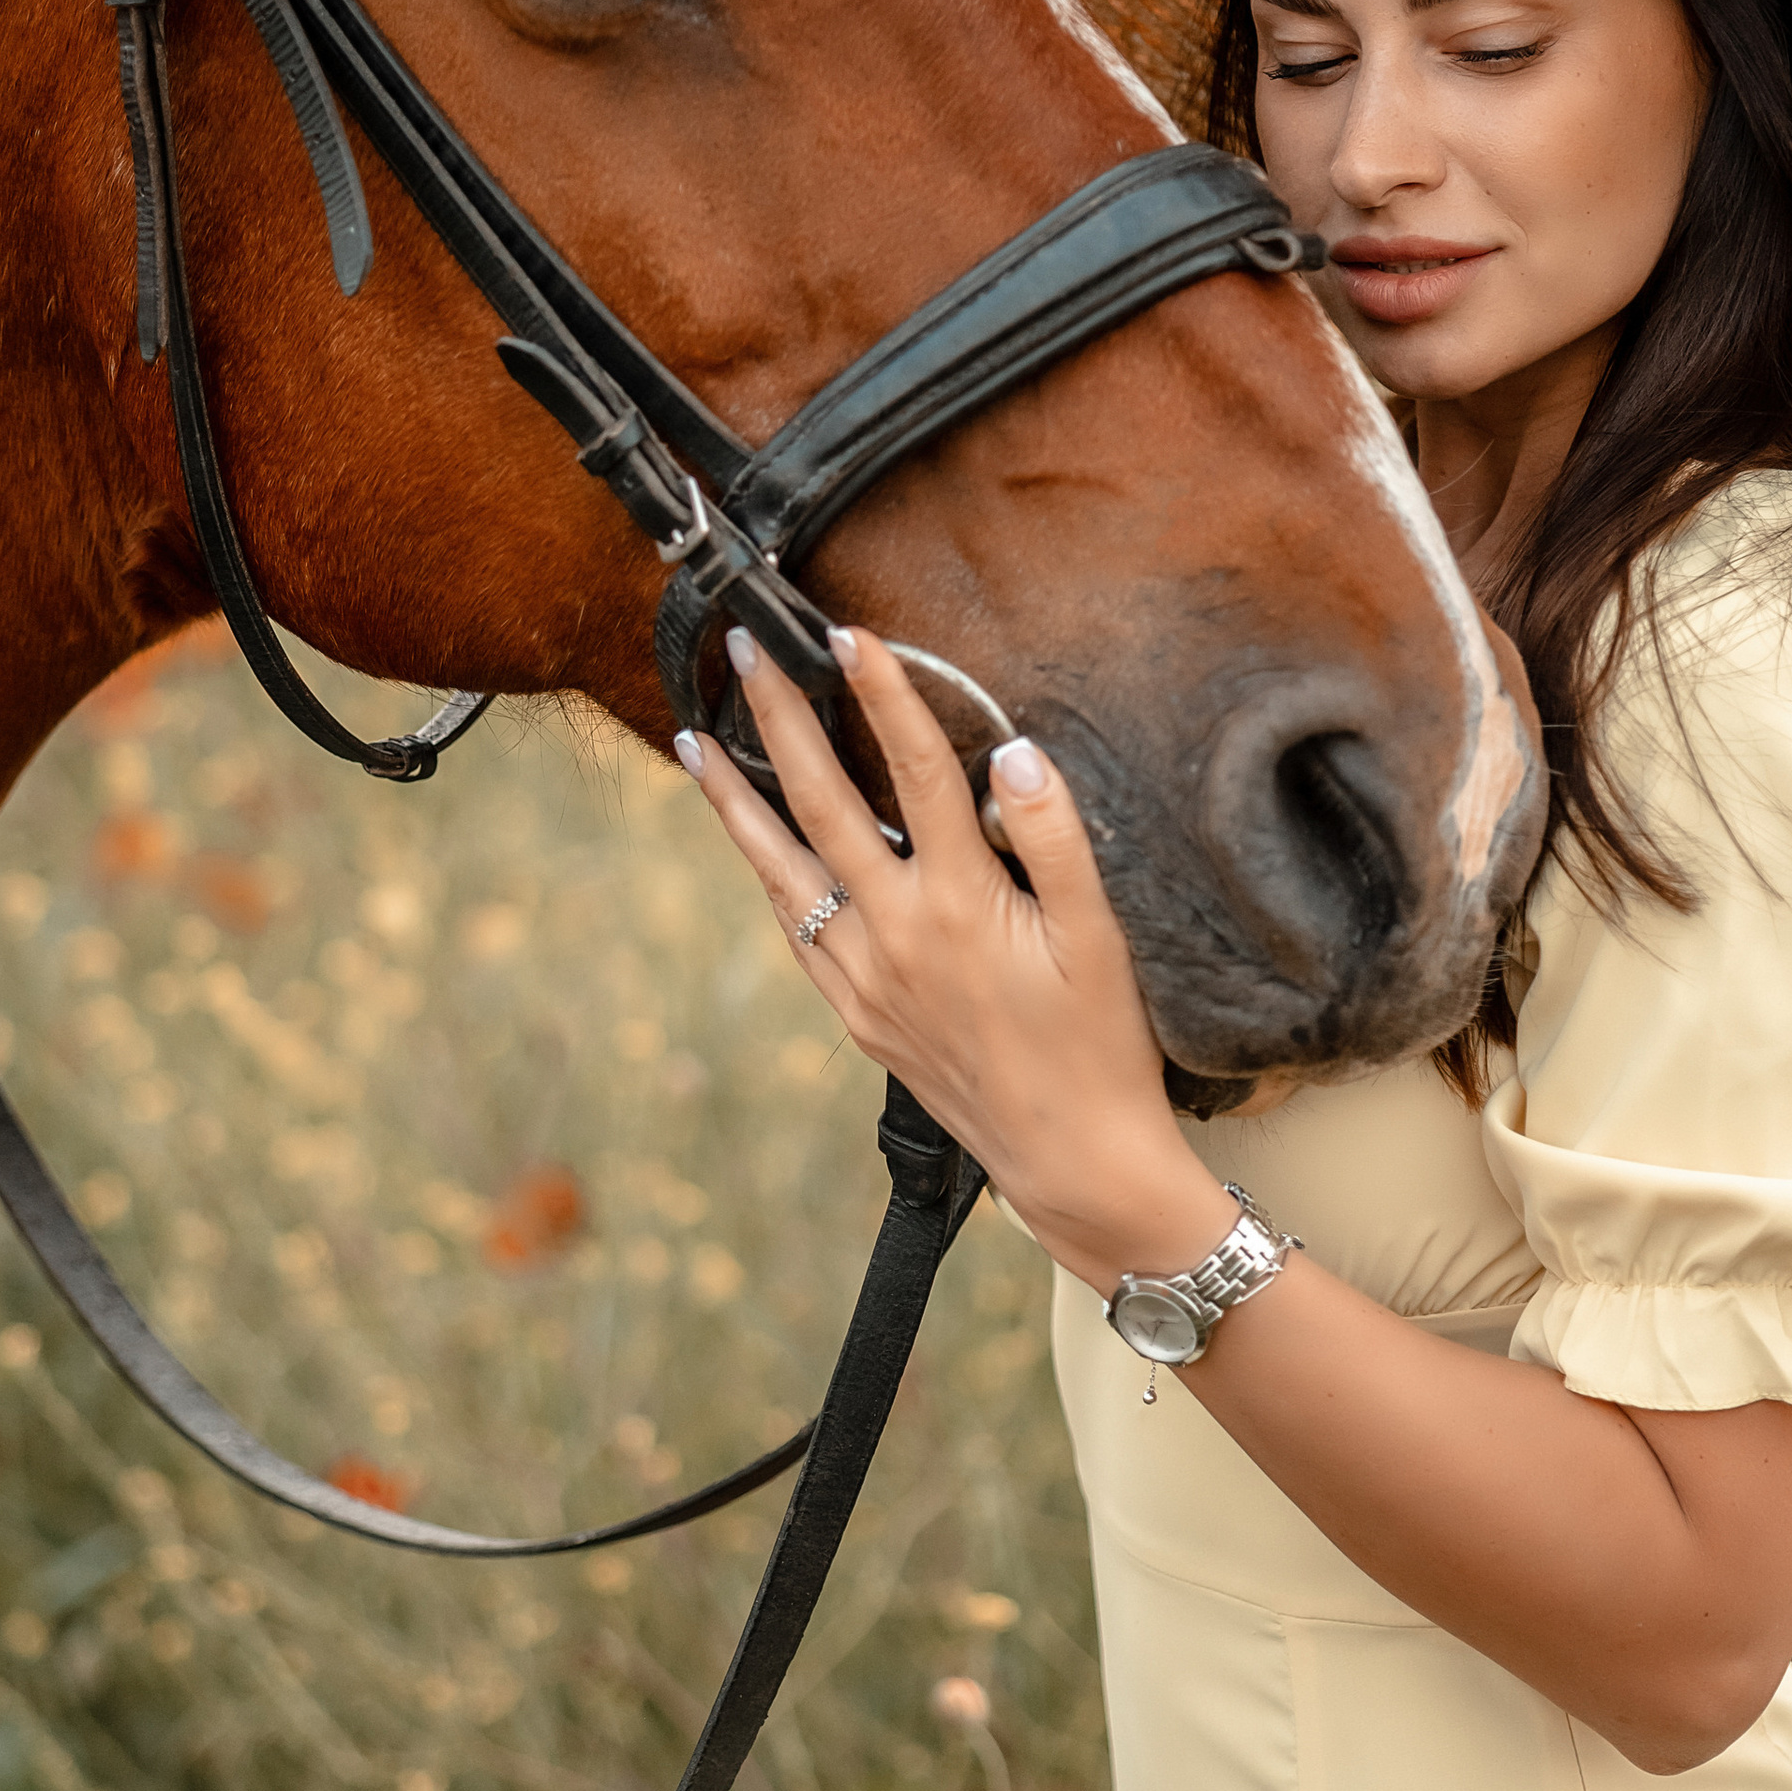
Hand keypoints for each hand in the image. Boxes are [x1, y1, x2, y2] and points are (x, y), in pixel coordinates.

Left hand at [672, 627, 1225, 1289]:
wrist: (1068, 1155)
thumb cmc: (1097, 1042)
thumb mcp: (1098, 937)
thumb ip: (1056, 838)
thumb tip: (1014, 754)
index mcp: (963, 903)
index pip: (915, 771)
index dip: (884, 694)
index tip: (849, 634)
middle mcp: (897, 932)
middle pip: (822, 801)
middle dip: (779, 718)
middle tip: (745, 650)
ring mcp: (864, 974)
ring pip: (780, 868)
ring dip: (734, 799)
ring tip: (693, 740)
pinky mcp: (853, 1010)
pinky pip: (793, 927)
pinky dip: (764, 874)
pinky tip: (748, 840)